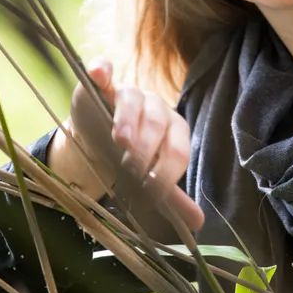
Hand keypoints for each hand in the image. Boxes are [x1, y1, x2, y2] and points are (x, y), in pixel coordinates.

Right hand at [64, 58, 204, 230]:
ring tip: (120, 139)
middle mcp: (156, 106)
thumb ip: (171, 197)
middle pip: (157, 125)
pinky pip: (104, 70)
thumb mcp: (148, 176)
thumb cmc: (128, 158)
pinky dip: (102, 70)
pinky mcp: (101, 83)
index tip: (150, 194)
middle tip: (132, 170)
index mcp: (174, 130)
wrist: (95, 139)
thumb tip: (198, 223)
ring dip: (128, 119)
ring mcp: (129, 92)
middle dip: (146, 150)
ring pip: (133, 100)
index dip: (166, 173)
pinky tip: (98, 73)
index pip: (178, 151)